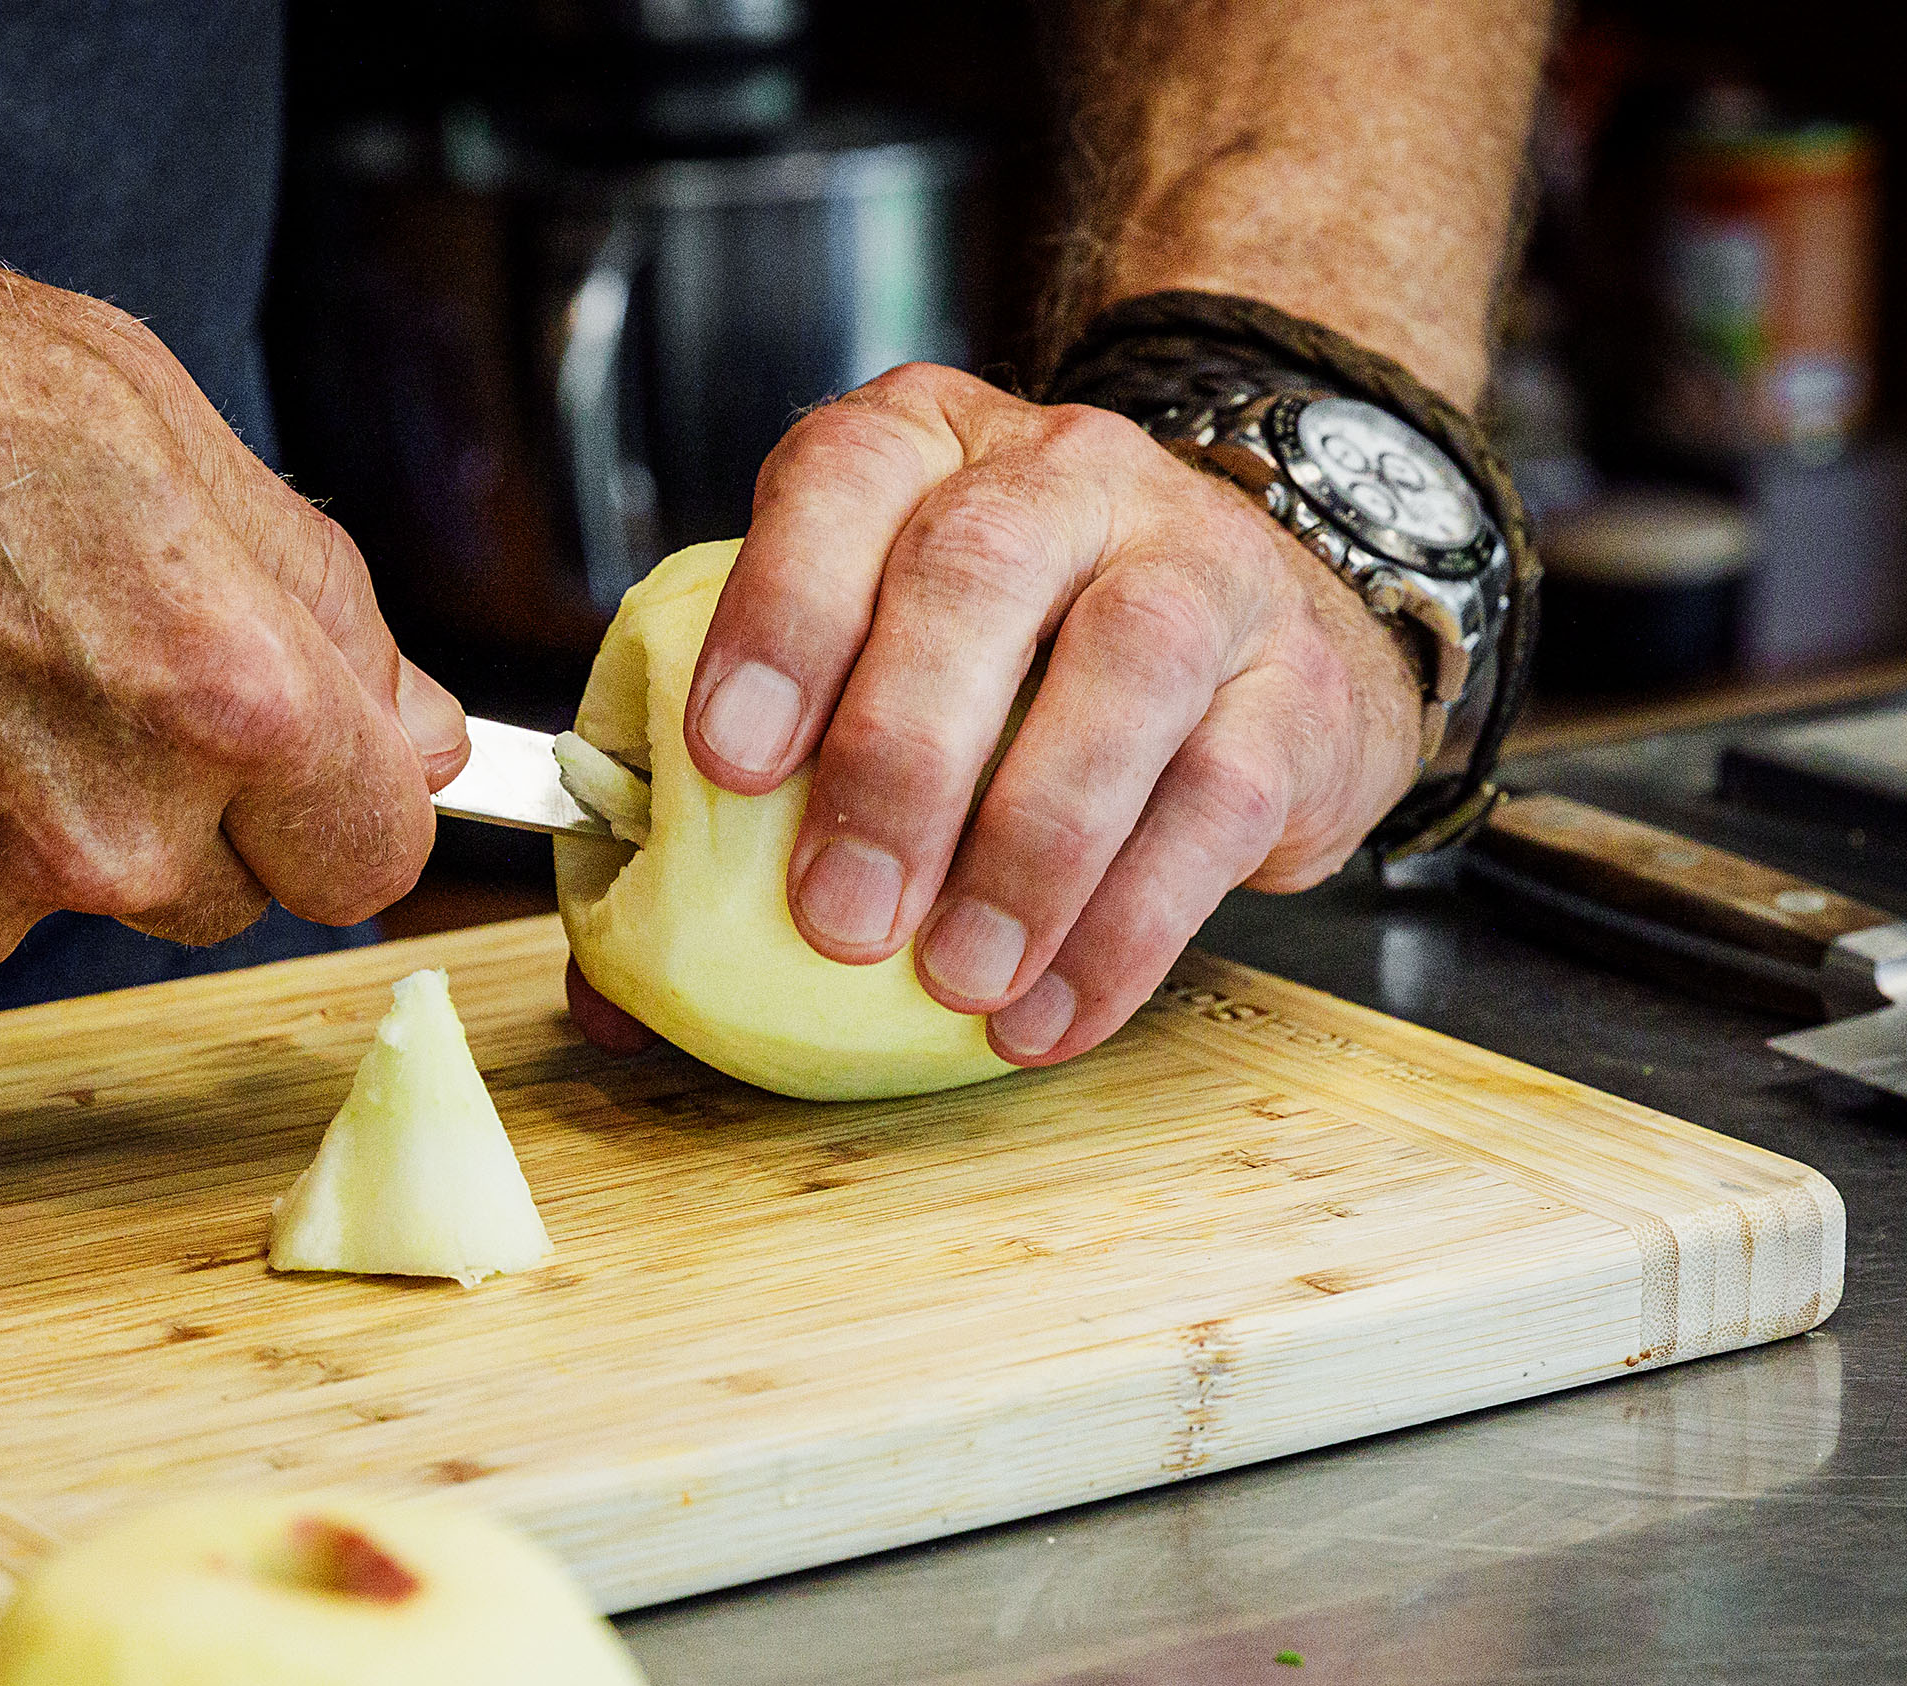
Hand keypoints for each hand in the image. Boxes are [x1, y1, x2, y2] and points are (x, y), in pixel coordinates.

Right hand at [0, 207, 467, 975]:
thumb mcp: (143, 413)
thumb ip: (315, 601)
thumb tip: (424, 744)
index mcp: (222, 694)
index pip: (374, 854)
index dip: (339, 797)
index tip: (295, 751)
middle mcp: (102, 833)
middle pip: (218, 893)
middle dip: (176, 799)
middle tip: (52, 644)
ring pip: (58, 902)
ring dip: (22, 811)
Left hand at [685, 363, 1423, 1066]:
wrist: (1264, 639)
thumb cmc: (1017, 676)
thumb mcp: (875, 679)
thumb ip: (738, 816)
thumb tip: (610, 1002)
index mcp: (926, 453)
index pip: (846, 480)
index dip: (782, 610)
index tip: (729, 760)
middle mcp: (1068, 477)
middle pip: (980, 575)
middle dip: (898, 758)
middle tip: (841, 916)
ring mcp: (1200, 568)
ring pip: (1126, 673)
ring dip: (1028, 846)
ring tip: (956, 981)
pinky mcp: (1296, 688)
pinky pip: (1217, 801)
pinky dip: (1127, 927)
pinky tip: (1051, 1012)